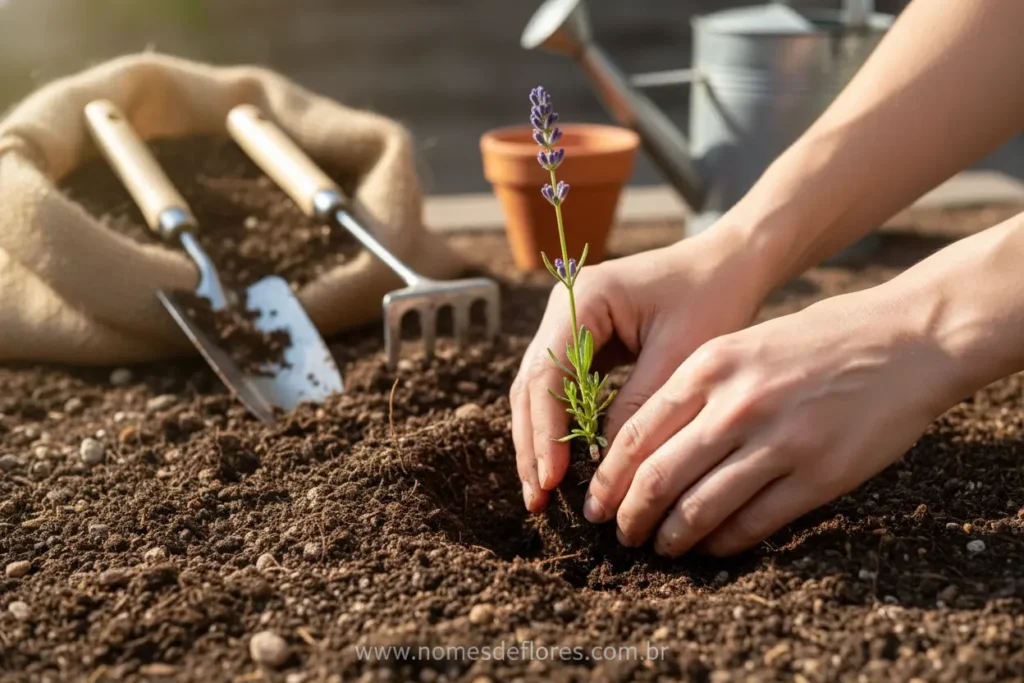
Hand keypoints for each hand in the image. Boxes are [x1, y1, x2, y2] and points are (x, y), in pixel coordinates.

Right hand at [510, 228, 765, 511]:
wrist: (728, 263)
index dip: (546, 431)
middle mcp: (563, 307)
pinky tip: (564, 465)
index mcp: (583, 297)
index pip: (548, 372)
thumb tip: (603, 467)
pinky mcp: (581, 341)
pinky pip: (559, 389)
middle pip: (532, 385)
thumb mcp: (679, 355)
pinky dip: (560, 427)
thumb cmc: (712, 298)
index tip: (552, 479)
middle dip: (533, 444)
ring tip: (543, 493)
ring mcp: (567, 323)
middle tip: (538, 500)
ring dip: (540, 441)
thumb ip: (637, 407)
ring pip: (538, 391)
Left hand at [583, 284, 960, 556]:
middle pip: (657, 478)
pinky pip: (752, 523)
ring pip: (699, 509)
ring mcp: (778, 442)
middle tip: (622, 535)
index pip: (635, 434)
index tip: (596, 503)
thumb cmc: (817, 340)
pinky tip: (712, 547)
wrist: (906, 339)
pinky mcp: (818, 475)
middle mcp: (735, 405)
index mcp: (709, 366)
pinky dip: (723, 543)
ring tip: (661, 547)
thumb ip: (694, 389)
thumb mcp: (741, 344)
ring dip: (670, 537)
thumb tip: (643, 445)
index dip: (608, 479)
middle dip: (629, 516)